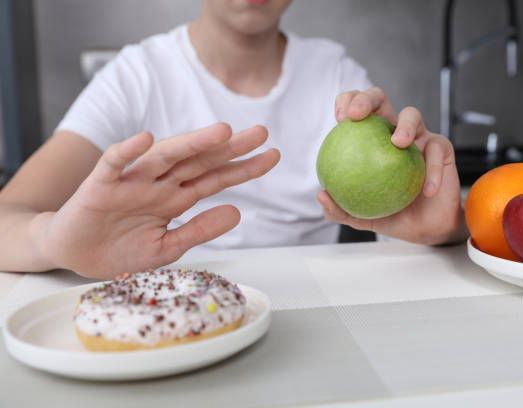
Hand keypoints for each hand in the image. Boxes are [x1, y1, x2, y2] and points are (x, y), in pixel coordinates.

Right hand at [35, 124, 279, 277]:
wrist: (73, 255)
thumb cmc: (119, 249)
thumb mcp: (167, 247)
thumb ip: (199, 230)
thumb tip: (238, 213)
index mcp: (176, 198)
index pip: (215, 178)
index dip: (243, 168)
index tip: (272, 155)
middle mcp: (158, 184)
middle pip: (198, 161)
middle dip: (229, 147)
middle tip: (260, 132)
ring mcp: (131, 182)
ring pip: (165, 157)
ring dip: (191, 143)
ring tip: (221, 132)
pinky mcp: (100, 185)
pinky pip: (114, 164)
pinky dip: (128, 152)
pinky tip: (145, 140)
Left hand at [319, 87, 464, 244]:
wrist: (424, 227)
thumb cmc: (391, 215)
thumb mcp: (360, 217)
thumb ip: (340, 210)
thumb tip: (322, 195)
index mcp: (369, 140)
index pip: (355, 111)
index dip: (346, 103)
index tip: (340, 119)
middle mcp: (392, 131)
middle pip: (379, 99)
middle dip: (366, 98)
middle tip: (356, 115)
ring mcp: (418, 136)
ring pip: (412, 114)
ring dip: (404, 125)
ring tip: (398, 143)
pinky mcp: (441, 147)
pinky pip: (436, 151)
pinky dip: (432, 170)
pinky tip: (427, 188)